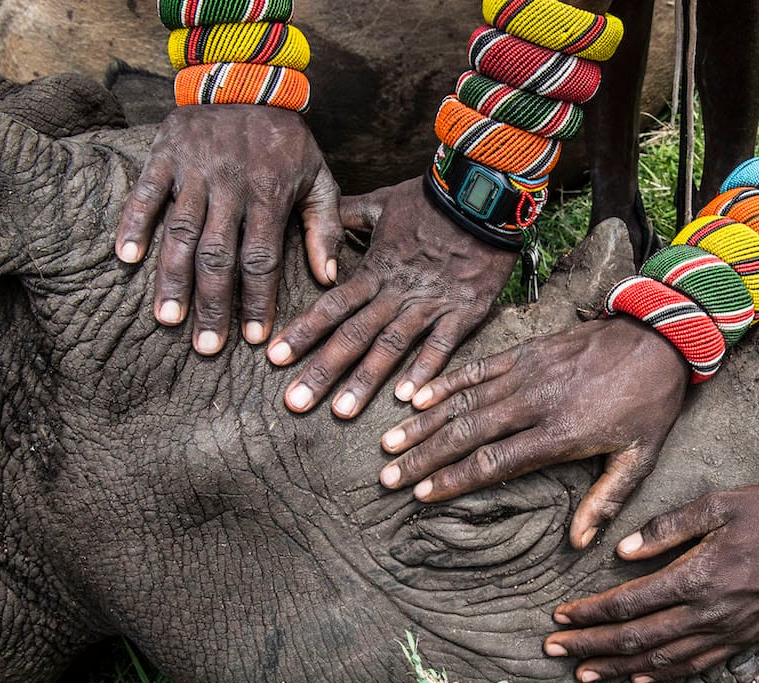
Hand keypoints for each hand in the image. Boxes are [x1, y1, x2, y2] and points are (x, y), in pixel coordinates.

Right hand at [115, 105, 341, 353]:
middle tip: (207, 347)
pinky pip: (146, 193)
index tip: (255, 339)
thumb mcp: (319, 177)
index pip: (262, 258)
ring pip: (180, 232)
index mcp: (269, 194)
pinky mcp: (165, 153)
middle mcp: (230, 185)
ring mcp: (194, 169)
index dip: (257, 300)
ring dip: (172, 278)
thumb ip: (324, 228)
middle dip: (213, 304)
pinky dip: (134, 224)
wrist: (247, 77)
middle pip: (219, 255)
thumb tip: (328, 278)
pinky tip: (127, 259)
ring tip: (168, 320)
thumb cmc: (286, 140)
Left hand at [268, 177, 517, 418]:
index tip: (274, 358)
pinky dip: (425, 371)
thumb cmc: (434, 198)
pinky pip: (442, 346)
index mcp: (375, 269)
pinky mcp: (464, 311)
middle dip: (322, 370)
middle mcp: (396, 292)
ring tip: (341, 412)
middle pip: (353, 336)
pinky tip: (408, 400)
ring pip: (391, 347)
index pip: (331, 306)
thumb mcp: (384, 201)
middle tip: (295, 402)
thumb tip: (321, 216)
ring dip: (364, 381)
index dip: (302, 333)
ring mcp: (430, 305)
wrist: (483, 195)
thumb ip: (349, 214)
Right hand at [379, 317, 688, 546]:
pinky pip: (477, 368)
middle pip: (467, 433)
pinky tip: (415, 397)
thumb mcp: (639, 458)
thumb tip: (579, 543)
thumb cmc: (649, 404)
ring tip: (390, 443)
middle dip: (424, 456)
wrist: (660, 338)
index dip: (455, 479)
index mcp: (561, 433)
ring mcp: (527, 373)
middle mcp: (536, 402)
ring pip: (464, 401)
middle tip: (388, 477)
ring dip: (423, 423)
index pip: (495, 461)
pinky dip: (445, 383)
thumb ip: (605, 501)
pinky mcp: (526, 351)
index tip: (422, 494)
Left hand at [543, 486, 758, 682]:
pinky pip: (694, 667)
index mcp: (696, 578)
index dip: (591, 612)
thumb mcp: (717, 505)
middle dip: (590, 645)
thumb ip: (666, 529)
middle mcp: (707, 614)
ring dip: (617, 667)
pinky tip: (637, 677)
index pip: (629, 603)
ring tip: (583, 673)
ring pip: (660, 660)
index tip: (560, 616)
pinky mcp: (741, 640)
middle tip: (552, 651)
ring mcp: (725, 632)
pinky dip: (661, 675)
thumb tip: (621, 553)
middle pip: (636, 638)